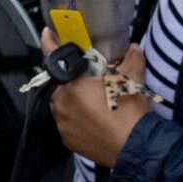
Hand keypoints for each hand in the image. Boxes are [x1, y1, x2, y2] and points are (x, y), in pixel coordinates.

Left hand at [52, 43, 153, 167]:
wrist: (135, 147)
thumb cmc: (130, 112)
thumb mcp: (133, 78)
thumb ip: (130, 59)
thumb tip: (132, 49)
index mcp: (73, 84)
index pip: (55, 58)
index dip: (50, 44)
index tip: (47, 34)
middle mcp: (61, 103)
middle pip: (61, 84)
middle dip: (73, 80)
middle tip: (90, 81)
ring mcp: (62, 123)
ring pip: (63, 104)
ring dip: (74, 100)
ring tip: (94, 102)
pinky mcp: (67, 139)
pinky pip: (67, 123)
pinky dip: (77, 118)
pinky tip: (93, 119)